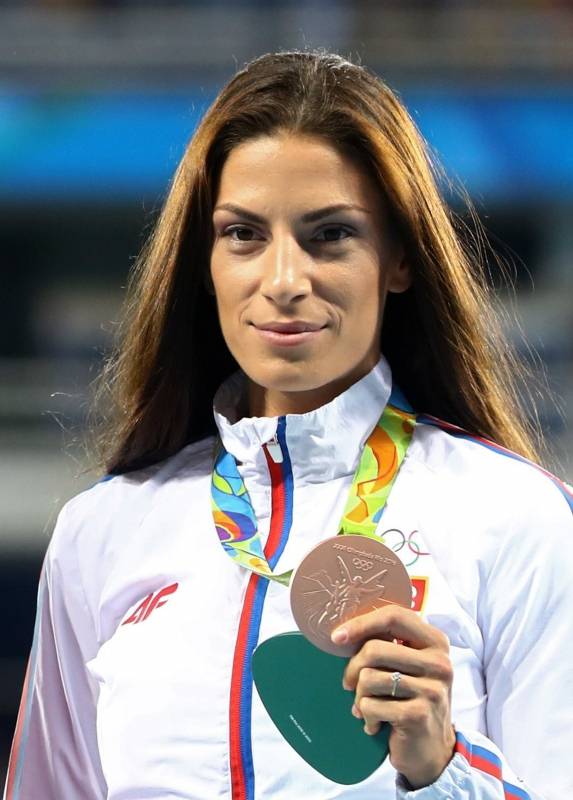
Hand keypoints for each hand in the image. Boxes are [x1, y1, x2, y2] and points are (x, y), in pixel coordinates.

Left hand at [331, 604, 455, 788]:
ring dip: (359, 697)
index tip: (337, 637)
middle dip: (353, 669)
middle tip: (350, 685)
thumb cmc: (412, 701)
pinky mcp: (419, 714)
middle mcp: (439, 662)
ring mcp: (431, 689)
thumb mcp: (409, 667)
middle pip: (374, 649)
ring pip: (368, 678)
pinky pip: (371, 705)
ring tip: (367, 708)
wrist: (432, 751)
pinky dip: (366, 716)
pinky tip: (375, 724)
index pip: (394, 616)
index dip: (362, 623)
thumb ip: (389, 645)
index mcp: (435, 642)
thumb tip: (344, 634)